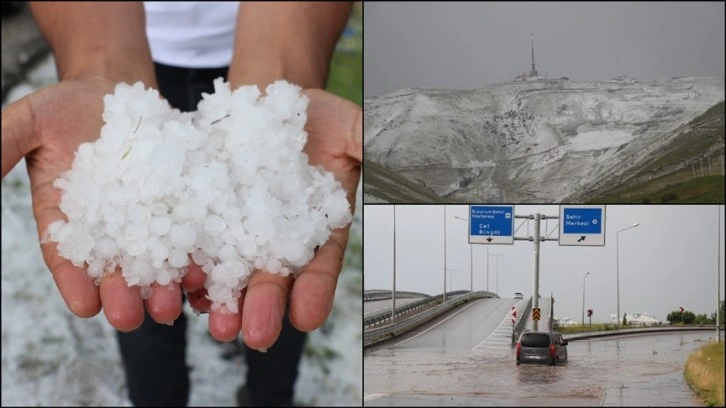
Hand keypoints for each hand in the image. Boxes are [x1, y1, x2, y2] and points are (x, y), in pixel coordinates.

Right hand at [1, 77, 184, 330]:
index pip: (66, 257)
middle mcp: (106, 226)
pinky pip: (186, 233)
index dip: (74, 282)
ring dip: (162, 286)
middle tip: (131, 318)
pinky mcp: (177, 204)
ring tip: (169, 305)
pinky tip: (200, 271)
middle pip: (113, 269)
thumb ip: (3, 145)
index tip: (85, 306)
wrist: (115, 88)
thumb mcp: (30, 121)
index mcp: (64, 217)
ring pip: (153, 260)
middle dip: (121, 296)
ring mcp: (144, 217)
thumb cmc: (66, 106)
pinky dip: (193, 254)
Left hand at [184, 89, 361, 348]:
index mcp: (318, 226)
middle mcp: (277, 236)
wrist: (267, 101)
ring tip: (217, 323)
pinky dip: (185, 268)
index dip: (315, 291)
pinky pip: (192, 244)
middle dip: (264, 309)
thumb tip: (398, 158)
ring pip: (229, 272)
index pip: (320, 265)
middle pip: (271, 278)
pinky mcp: (203, 214)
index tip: (307, 317)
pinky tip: (181, 288)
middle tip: (257, 335)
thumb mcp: (350, 128)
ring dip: (221, 301)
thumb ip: (371, 148)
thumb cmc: (315, 118)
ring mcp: (238, 228)